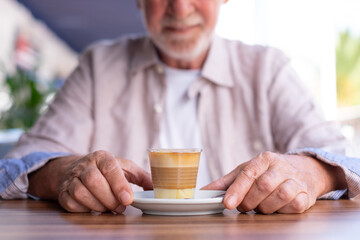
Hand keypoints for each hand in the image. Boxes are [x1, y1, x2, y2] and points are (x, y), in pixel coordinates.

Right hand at [28, 150, 152, 212]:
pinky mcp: (63, 192)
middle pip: (94, 181)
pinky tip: (94, 208)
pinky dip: (84, 209)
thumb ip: (141, 176)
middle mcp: (85, 165)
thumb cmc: (105, 170)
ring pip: (81, 193)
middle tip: (121, 207)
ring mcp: (71, 178)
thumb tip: (158, 186)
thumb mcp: (124, 168)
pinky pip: (71, 203)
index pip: (110, 167)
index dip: (119, 184)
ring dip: (98, 205)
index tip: (128, 199)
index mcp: (102, 157)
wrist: (73, 170)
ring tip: (109, 208)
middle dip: (110, 198)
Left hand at [202, 151, 344, 213]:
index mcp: (263, 159)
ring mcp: (295, 180)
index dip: (236, 190)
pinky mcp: (306, 195)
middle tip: (244, 206)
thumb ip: (227, 182)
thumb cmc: (270, 172)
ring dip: (266, 207)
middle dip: (250, 201)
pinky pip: (294, 205)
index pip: (248, 173)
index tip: (227, 203)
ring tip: (261, 206)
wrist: (305, 170)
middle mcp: (280, 167)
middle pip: (263, 185)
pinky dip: (282, 210)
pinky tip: (277, 207)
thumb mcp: (248, 171)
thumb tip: (204, 191)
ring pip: (280, 196)